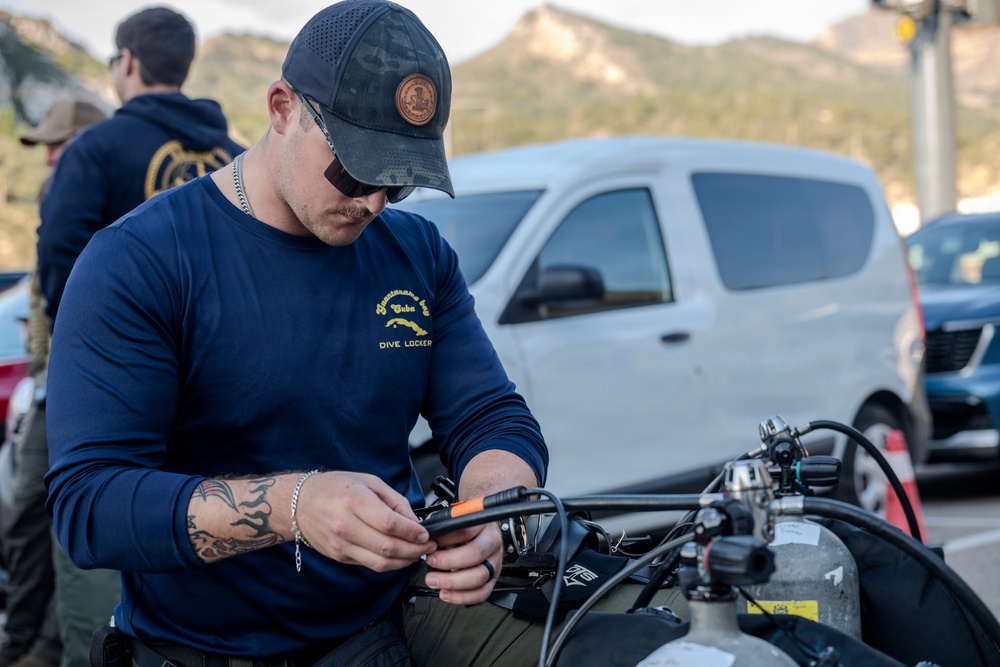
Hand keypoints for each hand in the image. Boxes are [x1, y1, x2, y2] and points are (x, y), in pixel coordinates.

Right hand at [296, 471, 434, 571]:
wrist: (299, 503)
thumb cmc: (335, 488)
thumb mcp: (369, 482)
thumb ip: (394, 501)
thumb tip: (414, 521)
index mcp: (354, 500)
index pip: (389, 523)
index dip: (412, 532)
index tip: (425, 533)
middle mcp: (345, 525)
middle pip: (387, 547)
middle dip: (414, 550)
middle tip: (428, 546)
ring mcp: (340, 544)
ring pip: (380, 563)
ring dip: (404, 561)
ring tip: (417, 554)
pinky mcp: (339, 556)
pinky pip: (369, 564)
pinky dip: (388, 563)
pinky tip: (398, 556)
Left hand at [423, 522, 502, 604]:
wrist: (485, 535)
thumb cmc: (468, 528)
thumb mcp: (456, 517)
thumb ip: (442, 523)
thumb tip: (426, 535)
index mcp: (483, 524)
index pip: (466, 531)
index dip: (445, 540)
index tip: (430, 545)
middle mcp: (492, 542)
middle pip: (475, 554)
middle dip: (448, 562)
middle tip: (430, 563)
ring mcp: (495, 562)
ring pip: (479, 577)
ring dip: (453, 582)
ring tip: (434, 581)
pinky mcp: (493, 579)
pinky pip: (482, 593)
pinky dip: (462, 597)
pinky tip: (446, 593)